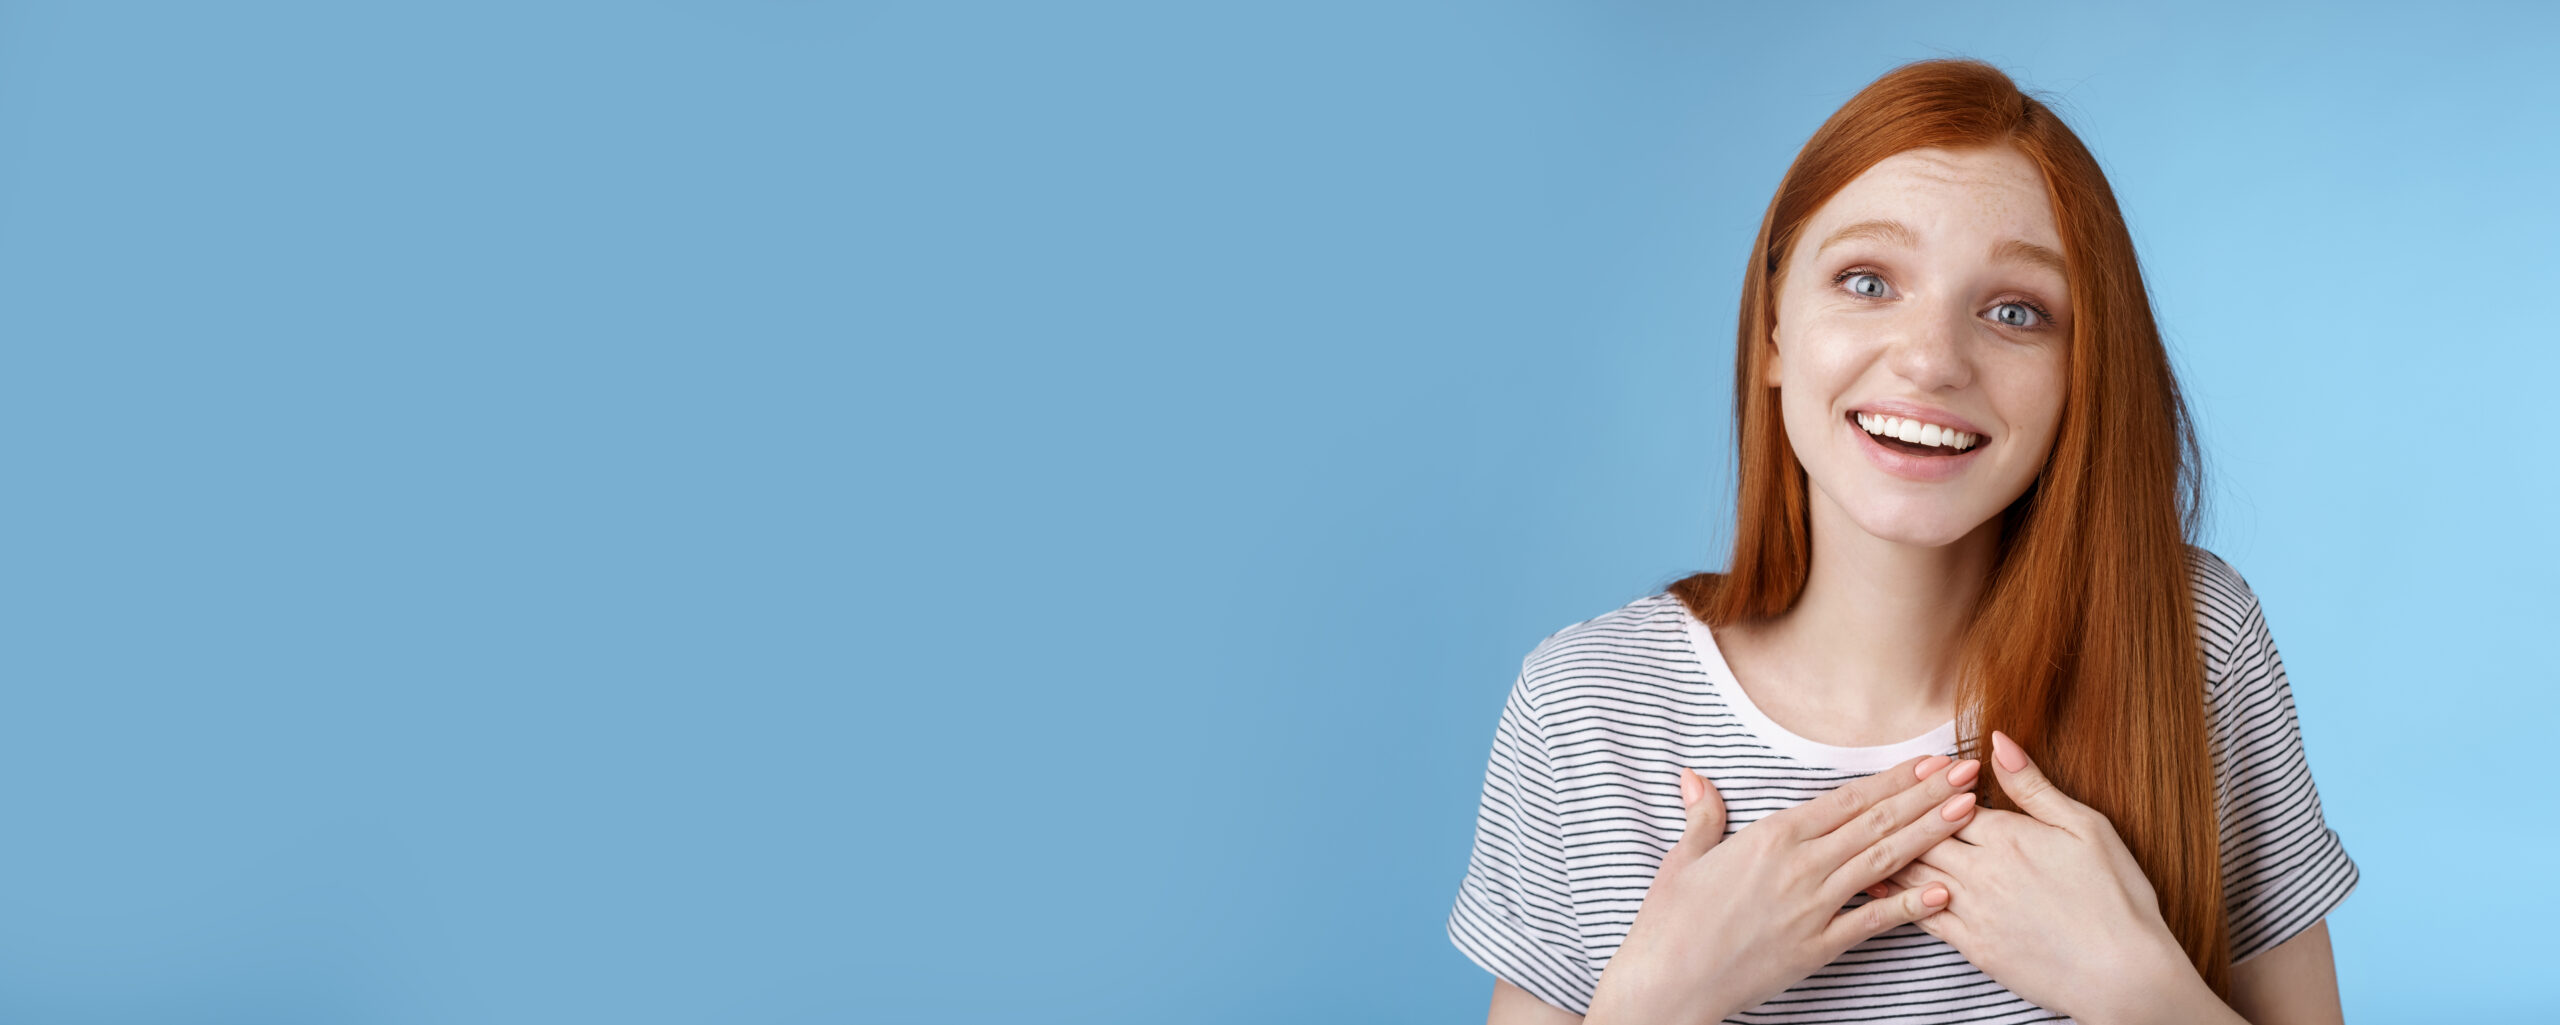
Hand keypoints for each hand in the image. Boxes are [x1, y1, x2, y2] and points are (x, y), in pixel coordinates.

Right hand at [1584, 753, 1982, 1024]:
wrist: (1667, 981)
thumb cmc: (1670, 921)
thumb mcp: (1682, 859)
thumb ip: (1703, 816)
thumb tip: (1695, 778)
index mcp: (1771, 836)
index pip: (1847, 799)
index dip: (1892, 778)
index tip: (1927, 760)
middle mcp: (1800, 865)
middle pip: (1876, 822)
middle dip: (1927, 794)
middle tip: (1968, 771)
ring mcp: (1813, 907)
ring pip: (1884, 862)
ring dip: (1930, 834)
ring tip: (1968, 810)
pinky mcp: (1818, 947)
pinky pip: (1873, 922)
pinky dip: (1911, 907)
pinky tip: (1945, 892)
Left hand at [1873, 731, 2207, 1022]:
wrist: (2125, 975)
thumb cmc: (2116, 899)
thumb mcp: (2087, 828)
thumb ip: (2034, 786)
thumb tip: (1998, 741)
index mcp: (2008, 836)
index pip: (1948, 800)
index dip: (1929, 785)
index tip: (1911, 773)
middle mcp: (1982, 870)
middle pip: (1922, 833)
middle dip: (1897, 814)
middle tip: (1869, 799)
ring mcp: (1973, 910)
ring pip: (1914, 871)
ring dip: (1886, 851)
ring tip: (1858, 835)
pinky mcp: (1972, 946)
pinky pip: (1919, 916)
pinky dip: (1893, 897)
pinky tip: (1875, 885)